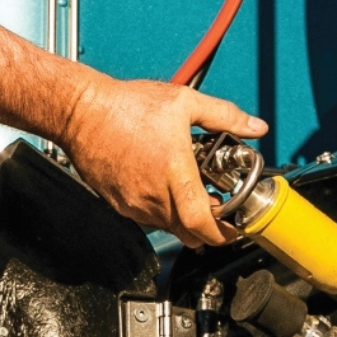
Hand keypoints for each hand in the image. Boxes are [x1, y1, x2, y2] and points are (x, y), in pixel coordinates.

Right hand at [55, 78, 266, 247]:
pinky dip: (161, 211)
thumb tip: (254, 126)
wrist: (81, 112)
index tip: (232, 230)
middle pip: (187, 232)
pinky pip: (146, 217)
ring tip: (189, 192)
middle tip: (218, 214)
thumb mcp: (184, 102)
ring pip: (167, 226)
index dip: (220, 234)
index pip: (201, 222)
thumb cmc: (126, 106)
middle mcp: (153, 194)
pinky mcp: (117, 202)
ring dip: (183, 218)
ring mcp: (133, 202)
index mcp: (174, 172)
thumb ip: (224, 116)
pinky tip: (163, 187)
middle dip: (207, 229)